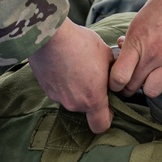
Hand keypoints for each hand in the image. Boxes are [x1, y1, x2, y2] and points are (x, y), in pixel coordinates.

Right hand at [30, 17, 113, 133]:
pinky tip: (64, 64)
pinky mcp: (45, 88)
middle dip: (91, 95)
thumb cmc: (80, 43)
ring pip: (72, 98)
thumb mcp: (106, 54)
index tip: (108, 102)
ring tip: (76, 65)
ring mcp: (57, 97)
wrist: (49, 35)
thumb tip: (115, 73)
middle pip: (86, 109)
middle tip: (92, 75)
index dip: (108, 117)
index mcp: (93, 99)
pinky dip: (63, 82)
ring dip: (76, 88)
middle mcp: (74, 103)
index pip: (101, 126)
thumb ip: (113, 71)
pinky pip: (59, 90)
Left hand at [110, 0, 161, 100]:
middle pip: (133, 87)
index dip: (114, 84)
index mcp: (137, 42)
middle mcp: (153, 55)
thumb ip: (130, 40)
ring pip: (153, 92)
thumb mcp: (138, 21)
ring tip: (152, 79)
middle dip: (129, 88)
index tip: (117, 83)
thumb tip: (121, 49)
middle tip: (132, 83)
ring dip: (150, 87)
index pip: (118, 77)